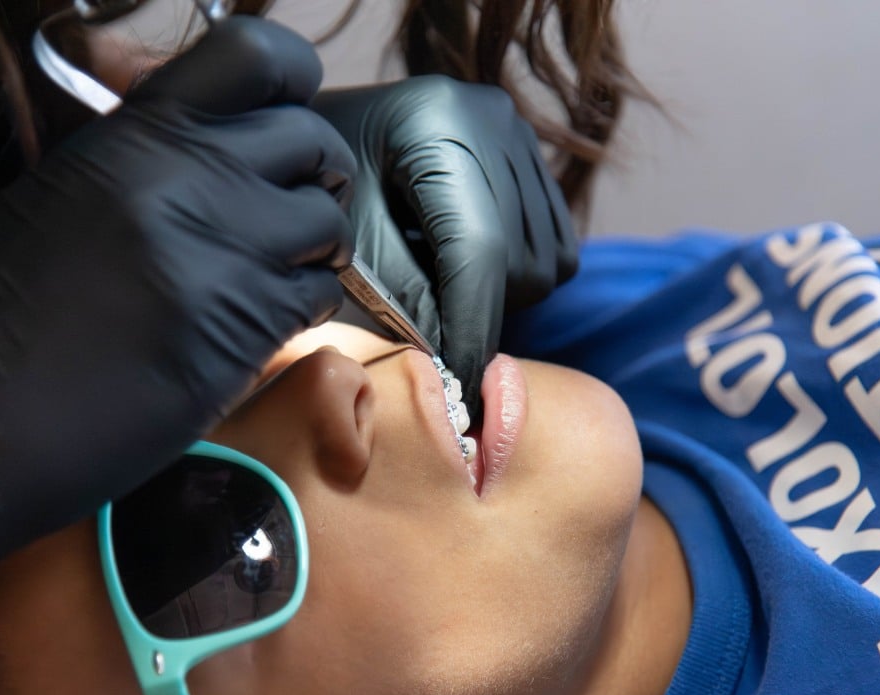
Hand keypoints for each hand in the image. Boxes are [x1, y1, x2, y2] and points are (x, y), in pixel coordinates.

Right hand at [0, 17, 353, 660]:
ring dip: (314, 248)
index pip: (258, 59)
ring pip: (327, 222)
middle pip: (311, 139)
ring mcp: (217, 254)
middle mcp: (185, 180)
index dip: (292, 84)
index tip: (287, 120)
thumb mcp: (61, 196)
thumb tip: (221, 136)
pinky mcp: (238, 331)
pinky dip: (302, 306)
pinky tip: (259, 322)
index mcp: (132, 137)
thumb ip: (145, 156)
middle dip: (316, 176)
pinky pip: (316, 295)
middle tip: (293, 210)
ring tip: (274, 272)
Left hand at [314, 75, 577, 417]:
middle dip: (476, 313)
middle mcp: (494, 122)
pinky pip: (557, 248)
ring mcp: (520, 135)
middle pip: (519, 261)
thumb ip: (397, 293)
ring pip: (546, 264)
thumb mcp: (347, 239)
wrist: (331, 127)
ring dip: (498, 298)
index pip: (479, 248)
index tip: (459, 387)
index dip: (471, 328)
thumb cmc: (322, 183)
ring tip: (437, 278)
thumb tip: (449, 356)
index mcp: (437, 127)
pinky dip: (518, 277)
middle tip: (424, 320)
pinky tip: (466, 266)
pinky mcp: (533, 155)